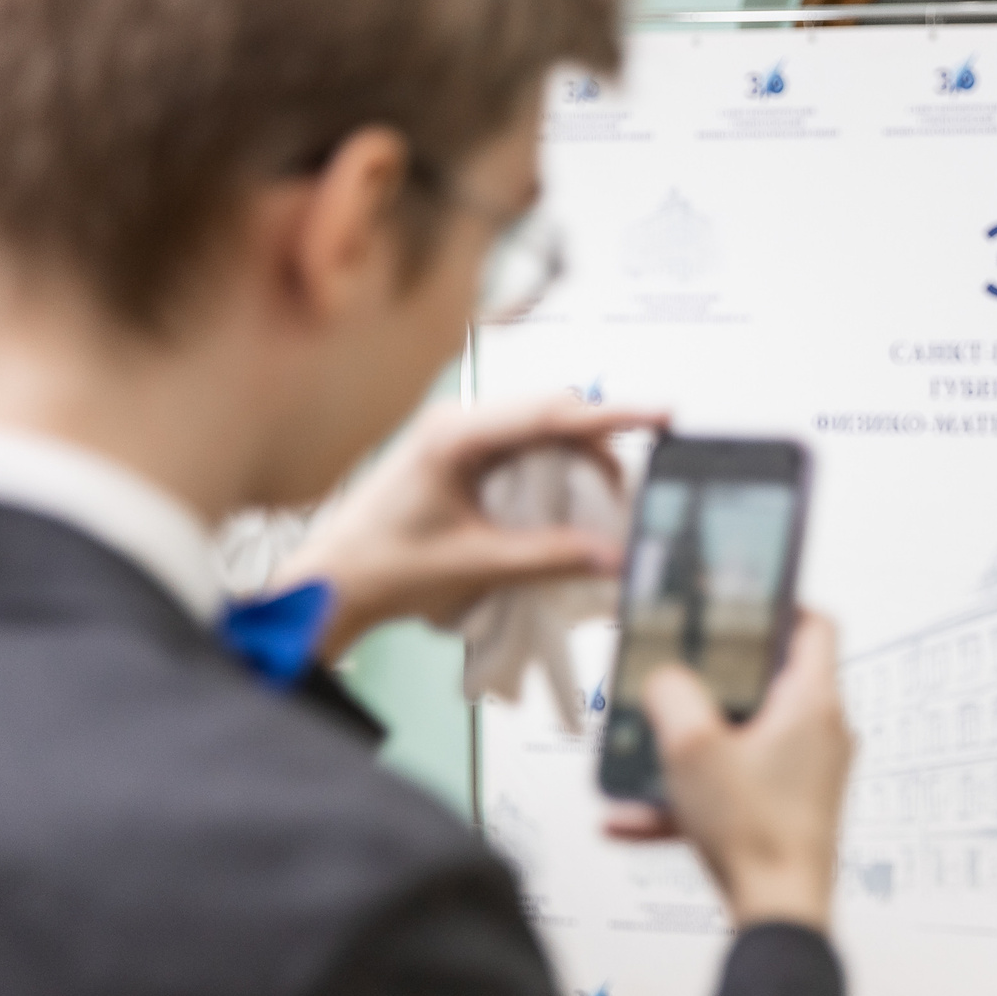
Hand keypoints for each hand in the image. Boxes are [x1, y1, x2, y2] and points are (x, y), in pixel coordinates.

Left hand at [277, 396, 667, 657]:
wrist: (335, 580)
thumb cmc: (388, 566)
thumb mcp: (481, 564)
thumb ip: (554, 557)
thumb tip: (617, 557)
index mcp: (457, 436)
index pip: (552, 415)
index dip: (613, 416)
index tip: (662, 415)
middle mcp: (459, 422)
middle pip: (553, 417)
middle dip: (600, 450)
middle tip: (629, 495)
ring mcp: (459, 435)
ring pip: (542, 433)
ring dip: (578, 464)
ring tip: (603, 507)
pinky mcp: (461, 454)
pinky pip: (524, 451)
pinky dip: (554, 474)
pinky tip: (568, 506)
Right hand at [604, 614, 853, 930]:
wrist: (779, 915)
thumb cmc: (756, 834)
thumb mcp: (692, 746)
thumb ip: (672, 693)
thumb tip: (667, 678)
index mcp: (813, 704)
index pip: (814, 625)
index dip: (777, 602)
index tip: (738, 599)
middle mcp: (821, 736)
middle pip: (767, 681)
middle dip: (711, 678)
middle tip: (675, 670)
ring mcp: (807, 775)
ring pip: (740, 740)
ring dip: (688, 745)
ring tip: (642, 750)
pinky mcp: (789, 811)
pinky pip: (731, 789)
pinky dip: (688, 796)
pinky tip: (630, 818)